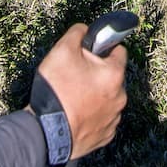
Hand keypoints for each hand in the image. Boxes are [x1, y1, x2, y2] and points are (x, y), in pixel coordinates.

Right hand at [35, 23, 127, 158]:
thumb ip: (78, 33)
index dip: (103, 48)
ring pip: (108, 98)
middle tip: (76, 77)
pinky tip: (76, 114)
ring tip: (73, 98)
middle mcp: (121, 97)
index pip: (119, 51)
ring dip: (96, 96)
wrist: (45, 132)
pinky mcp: (105, 136)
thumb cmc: (57, 90)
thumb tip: (85, 30)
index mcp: (115, 74)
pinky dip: (92, 116)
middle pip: (112, 76)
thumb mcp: (62, 51)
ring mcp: (114, 119)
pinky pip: (102, 119)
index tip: (88, 54)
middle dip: (98, 74)